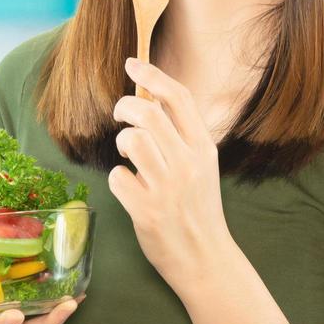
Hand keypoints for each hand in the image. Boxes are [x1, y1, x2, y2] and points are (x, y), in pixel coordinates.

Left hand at [110, 57, 235, 290]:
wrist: (205, 259)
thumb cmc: (197, 208)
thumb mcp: (201, 166)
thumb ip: (181, 136)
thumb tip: (150, 99)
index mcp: (203, 149)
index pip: (179, 98)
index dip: (152, 75)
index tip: (132, 64)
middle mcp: (188, 164)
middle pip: (148, 113)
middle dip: (125, 107)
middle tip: (121, 116)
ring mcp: (168, 188)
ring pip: (132, 140)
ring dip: (121, 142)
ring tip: (128, 155)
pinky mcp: (147, 210)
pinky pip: (117, 177)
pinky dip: (117, 178)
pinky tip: (129, 188)